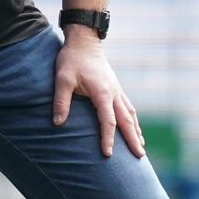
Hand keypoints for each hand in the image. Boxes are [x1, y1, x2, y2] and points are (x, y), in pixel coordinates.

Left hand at [53, 39, 144, 157]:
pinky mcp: (116, 88)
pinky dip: (133, 120)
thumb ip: (61, 101)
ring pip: (131, 114)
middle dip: (133, 139)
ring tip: (141, 146)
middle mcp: (114, 93)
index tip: (108, 154)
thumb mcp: (62, 79)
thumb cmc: (72, 60)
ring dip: (136, 131)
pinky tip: (134, 127)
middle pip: (127, 120)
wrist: (84, 41)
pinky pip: (128, 107)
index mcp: (102, 92)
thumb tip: (58, 123)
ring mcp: (117, 90)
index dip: (108, 138)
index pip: (108, 120)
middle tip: (140, 157)